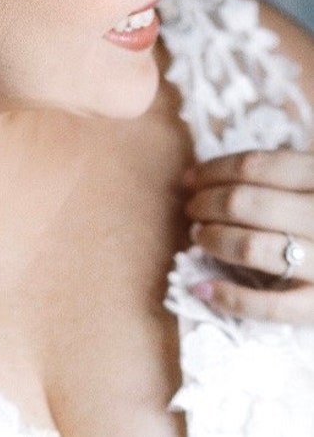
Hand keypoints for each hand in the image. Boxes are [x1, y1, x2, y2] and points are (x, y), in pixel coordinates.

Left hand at [183, 148, 313, 323]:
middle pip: (244, 203)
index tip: (189, 178)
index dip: (213, 170)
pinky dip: (230, 298)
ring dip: (212, 239)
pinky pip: (271, 307)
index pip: (255, 165)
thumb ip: (283, 173)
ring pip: (250, 246)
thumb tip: (200, 175)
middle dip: (206, 204)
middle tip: (191, 209)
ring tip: (198, 236)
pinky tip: (202, 288)